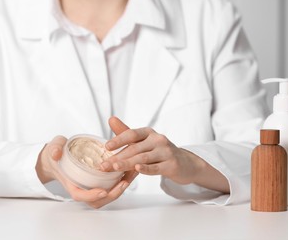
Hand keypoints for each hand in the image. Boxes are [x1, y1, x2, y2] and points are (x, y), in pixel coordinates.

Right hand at [36, 135, 137, 208]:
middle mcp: (82, 188)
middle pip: (97, 201)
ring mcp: (90, 187)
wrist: (58, 155)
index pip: (80, 195)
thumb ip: (54, 149)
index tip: (103, 191)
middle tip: (124, 183)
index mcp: (70, 183)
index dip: (92, 196)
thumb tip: (56, 153)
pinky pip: (110, 187)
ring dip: (119, 189)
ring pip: (106, 196)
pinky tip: (130, 171)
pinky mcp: (98, 182)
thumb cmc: (57, 153)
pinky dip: (120, 182)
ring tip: (130, 177)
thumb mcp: (54, 147)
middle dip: (112, 194)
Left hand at [101, 117, 229, 192]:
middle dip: (117, 157)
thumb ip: (126, 132)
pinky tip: (137, 169)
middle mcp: (158, 139)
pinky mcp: (172, 165)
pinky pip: (156, 167)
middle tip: (103, 165)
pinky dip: (146, 168)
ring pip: (143, 158)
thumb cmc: (159, 152)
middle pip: (135, 148)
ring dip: (127, 163)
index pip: (132, 134)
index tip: (106, 147)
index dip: (118, 140)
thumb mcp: (143, 141)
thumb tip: (111, 118)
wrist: (184, 163)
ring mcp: (166, 152)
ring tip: (114, 168)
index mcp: (149, 132)